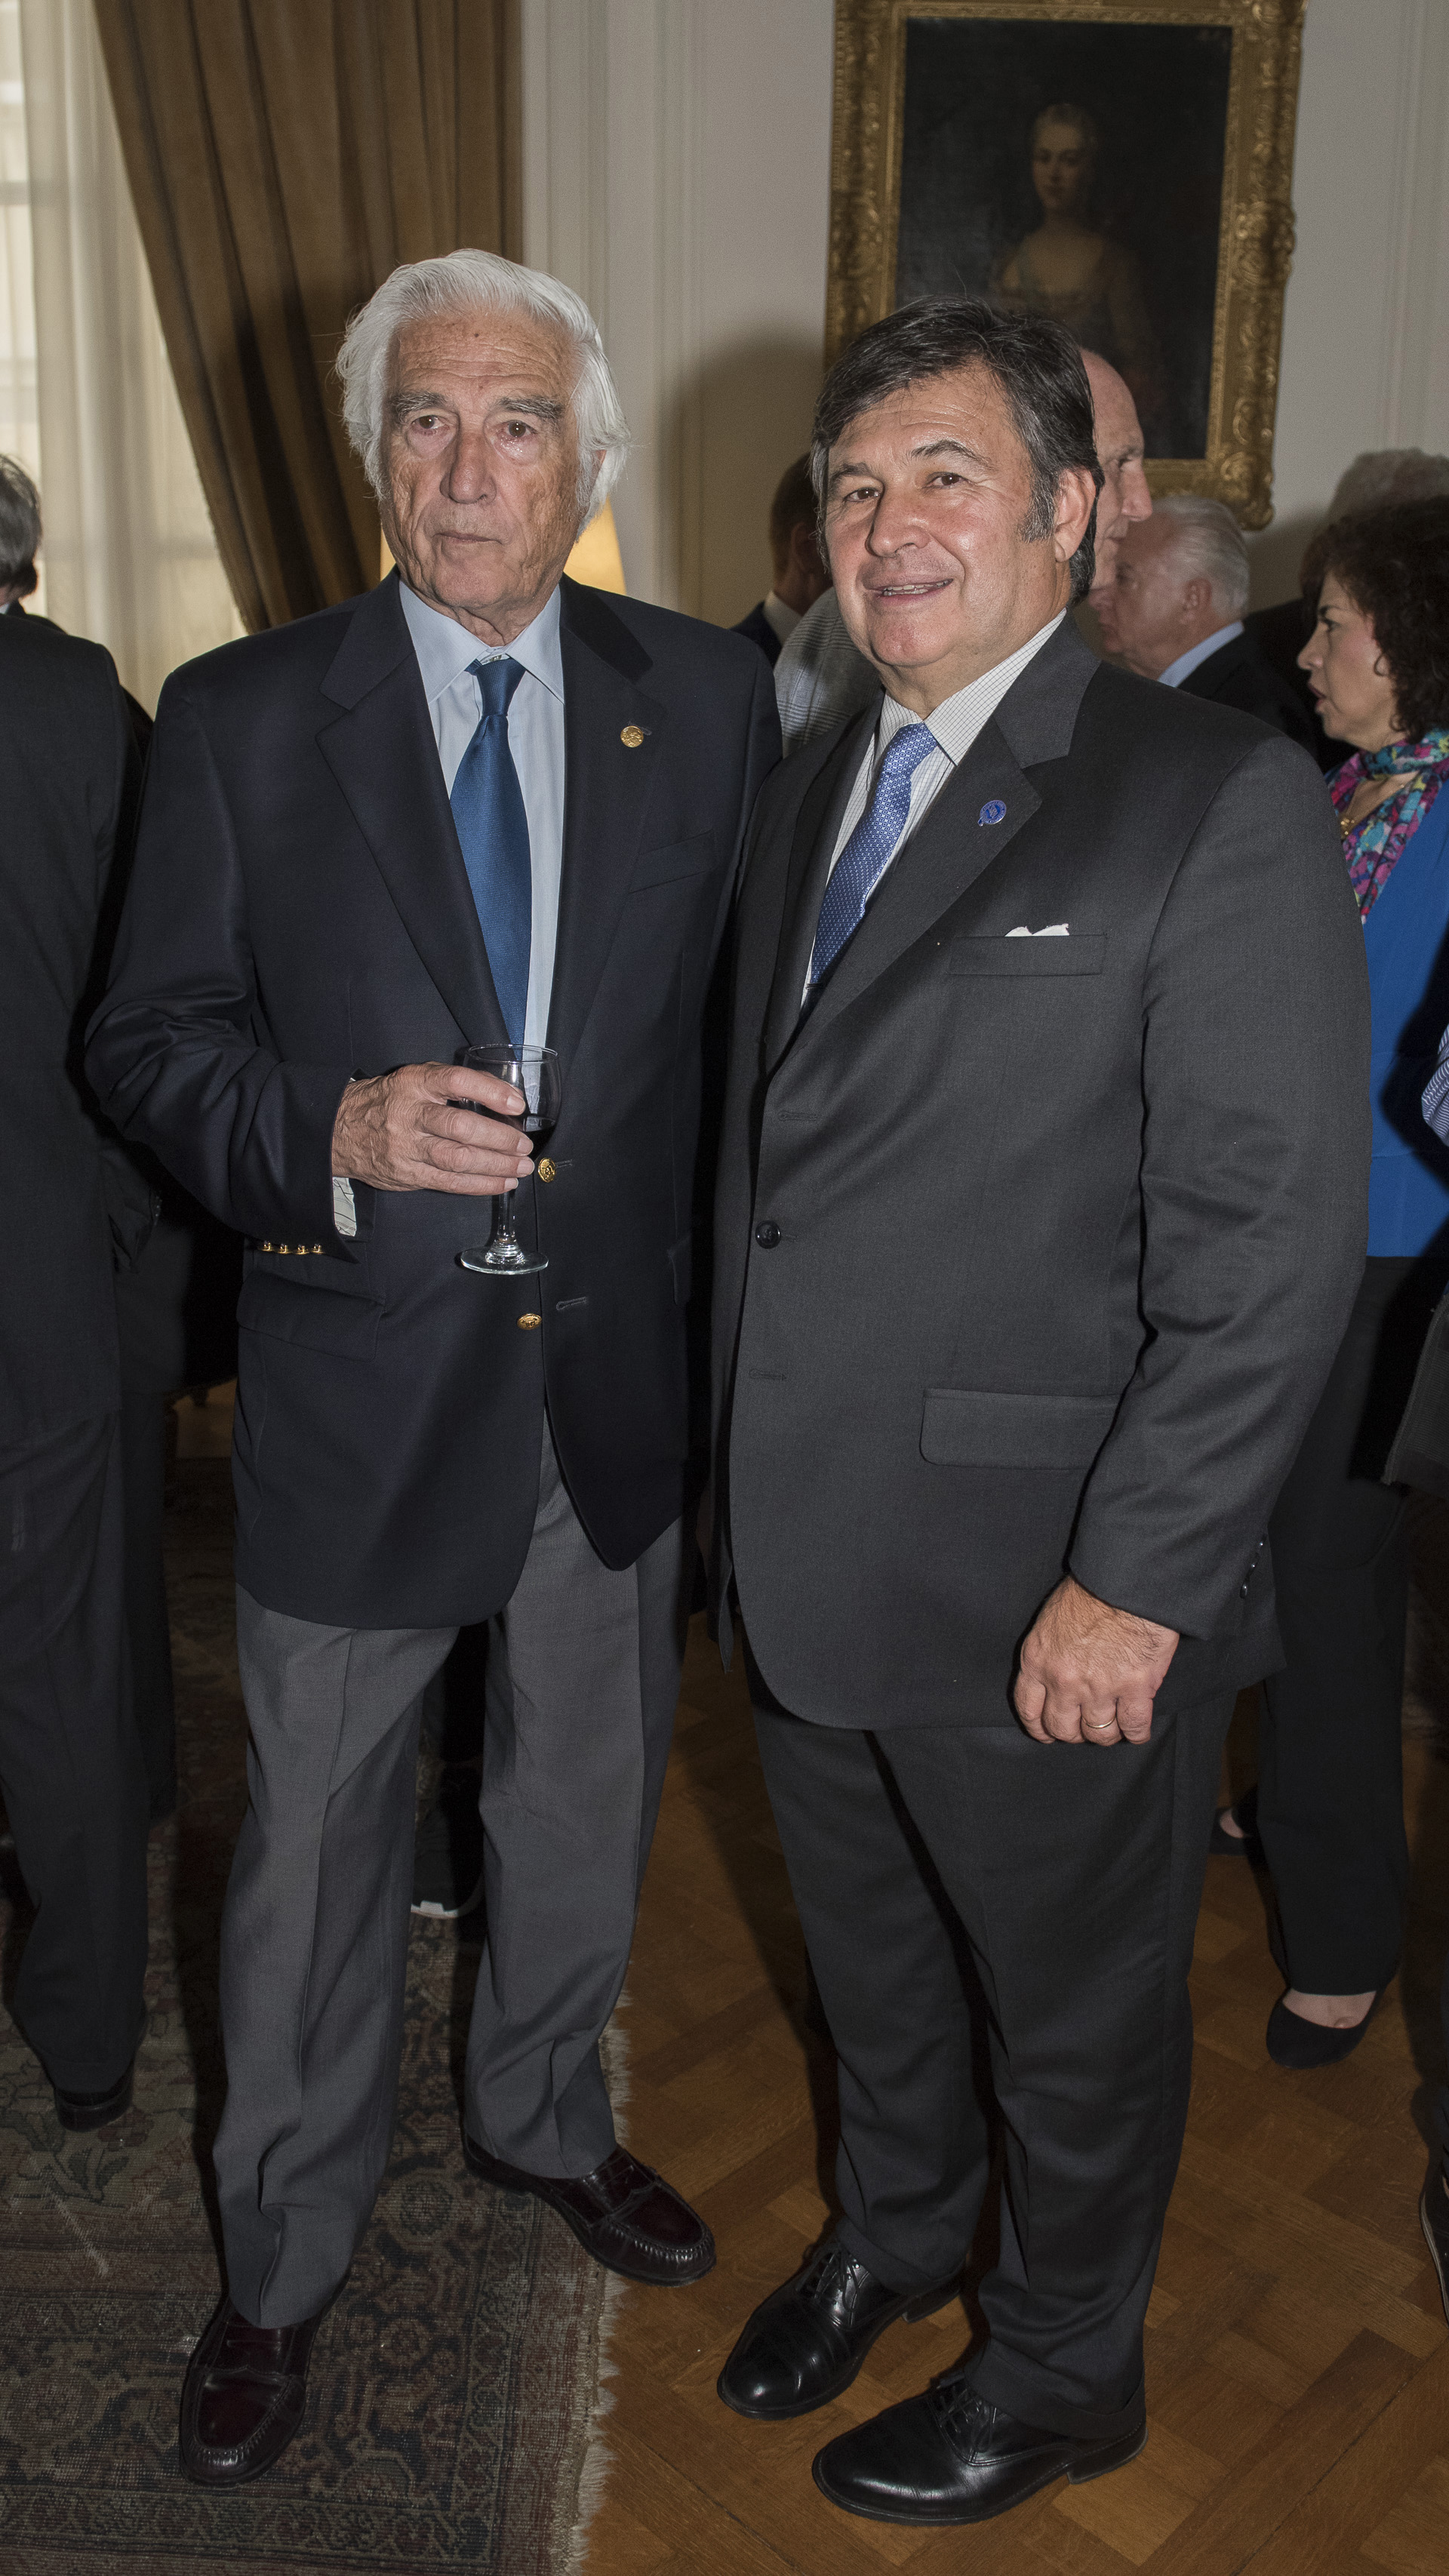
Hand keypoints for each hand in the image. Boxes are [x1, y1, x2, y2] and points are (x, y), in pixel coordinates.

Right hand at [331, 1062, 533, 1195]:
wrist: (340, 1130)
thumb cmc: (389, 1101)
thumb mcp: (415, 1079)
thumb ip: (452, 1084)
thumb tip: (503, 1095)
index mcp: (414, 1083)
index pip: (455, 1082)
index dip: (489, 1092)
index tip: (516, 1103)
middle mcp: (409, 1114)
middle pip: (460, 1127)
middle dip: (499, 1138)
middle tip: (523, 1145)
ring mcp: (407, 1147)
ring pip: (457, 1159)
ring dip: (496, 1166)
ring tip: (521, 1167)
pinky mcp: (407, 1174)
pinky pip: (449, 1183)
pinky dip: (480, 1185)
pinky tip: (502, 1183)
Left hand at [1013, 1575, 1178, 1747]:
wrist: (1126, 1581)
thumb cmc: (1091, 1590)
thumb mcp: (1051, 1619)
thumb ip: (1048, 1652)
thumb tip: (1055, 1671)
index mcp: (1038, 1661)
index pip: (1028, 1709)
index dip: (1039, 1727)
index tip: (1046, 1732)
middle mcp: (1064, 1681)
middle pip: (1063, 1728)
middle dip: (1072, 1734)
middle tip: (1083, 1728)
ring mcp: (1100, 1688)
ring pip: (1099, 1734)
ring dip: (1105, 1734)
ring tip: (1112, 1726)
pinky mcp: (1135, 1689)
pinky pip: (1134, 1727)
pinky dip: (1136, 1733)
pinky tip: (1136, 1730)